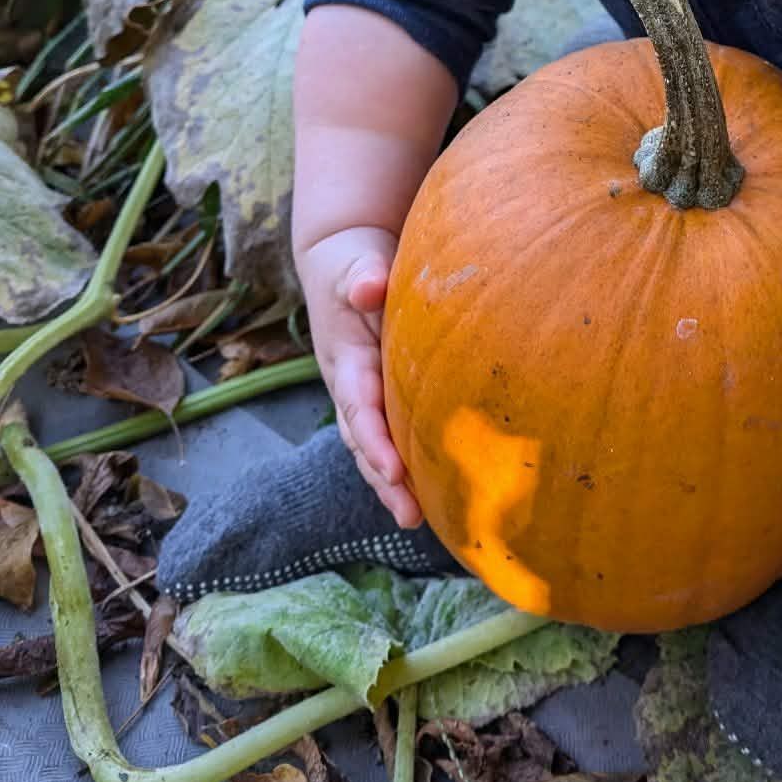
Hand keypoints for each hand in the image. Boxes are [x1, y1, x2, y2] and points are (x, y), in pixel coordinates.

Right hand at [298, 227, 421, 527]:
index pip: (359, 406)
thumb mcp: (354, 264)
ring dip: (393, 484)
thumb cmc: (355, 264)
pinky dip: (407, 465)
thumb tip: (367, 288)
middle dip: (384, 480)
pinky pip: (393, 434)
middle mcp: (351, 385)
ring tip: (420, 519)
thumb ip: (360, 276)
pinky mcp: (382, 395)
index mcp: (345, 359)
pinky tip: (436, 491)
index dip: (374, 440)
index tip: (394, 471)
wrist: (345, 262)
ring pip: (375, 447)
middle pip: (364, 441)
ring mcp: (364, 394)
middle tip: (410, 515)